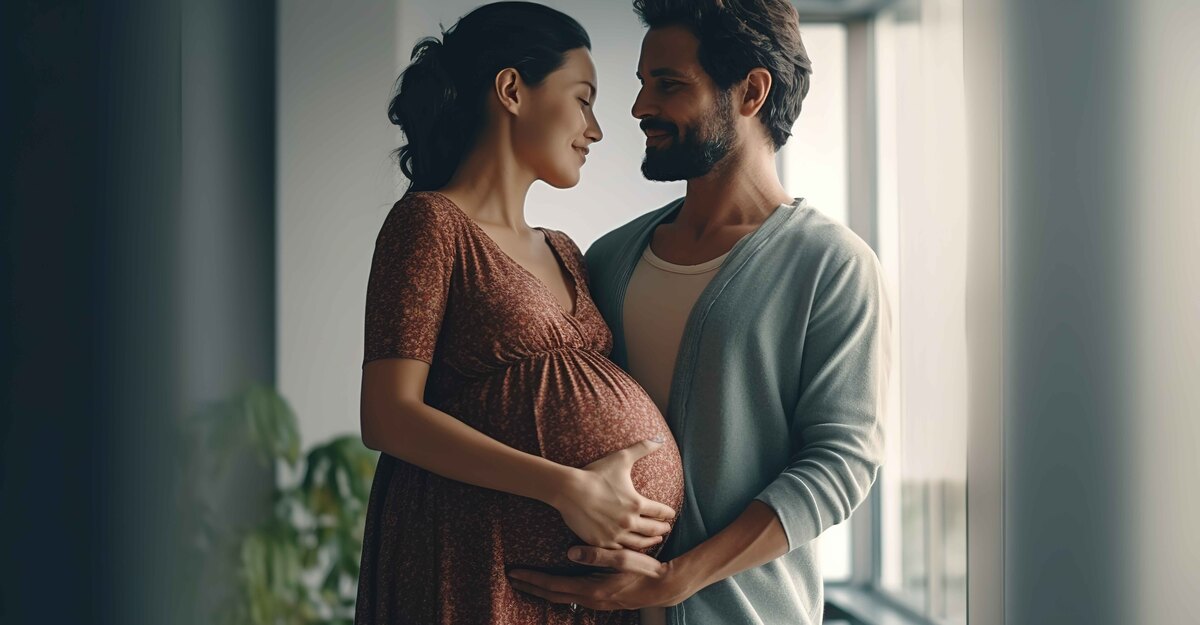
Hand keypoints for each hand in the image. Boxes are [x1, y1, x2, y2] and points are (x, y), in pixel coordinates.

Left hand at [508, 546, 692, 609]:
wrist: (664, 588)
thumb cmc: (646, 571)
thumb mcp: (624, 559)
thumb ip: (598, 555)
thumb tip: (569, 552)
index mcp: (592, 590)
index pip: (554, 586)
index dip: (533, 579)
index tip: (515, 572)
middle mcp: (590, 599)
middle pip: (552, 595)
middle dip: (530, 586)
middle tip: (511, 577)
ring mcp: (595, 603)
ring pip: (560, 598)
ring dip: (541, 590)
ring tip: (526, 581)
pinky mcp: (600, 600)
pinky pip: (571, 597)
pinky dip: (556, 591)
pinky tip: (553, 585)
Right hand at [549, 438, 676, 549]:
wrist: (569, 490)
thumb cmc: (595, 474)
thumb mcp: (621, 458)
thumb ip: (643, 448)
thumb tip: (660, 438)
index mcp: (636, 504)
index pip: (660, 512)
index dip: (668, 513)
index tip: (671, 514)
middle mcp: (628, 522)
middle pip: (653, 530)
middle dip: (662, 529)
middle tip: (666, 529)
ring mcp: (615, 534)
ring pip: (639, 543)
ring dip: (650, 542)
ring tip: (654, 540)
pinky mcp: (601, 542)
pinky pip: (620, 551)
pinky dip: (630, 550)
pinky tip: (632, 548)